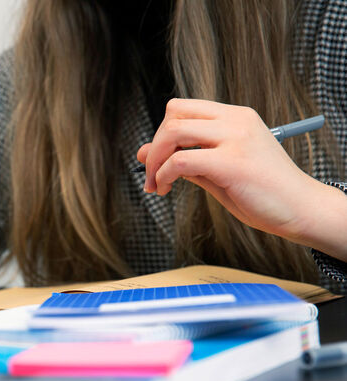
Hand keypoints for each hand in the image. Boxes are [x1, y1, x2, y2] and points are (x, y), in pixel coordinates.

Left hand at [136, 98, 326, 242]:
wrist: (300, 209)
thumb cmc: (260, 192)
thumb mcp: (215, 170)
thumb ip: (183, 157)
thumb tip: (142, 153)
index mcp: (235, 117)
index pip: (182, 109)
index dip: (161, 134)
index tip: (157, 161)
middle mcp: (236, 120)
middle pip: (174, 114)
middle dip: (154, 145)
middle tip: (152, 175)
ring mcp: (236, 138)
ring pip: (174, 132)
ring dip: (155, 160)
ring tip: (156, 184)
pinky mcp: (233, 162)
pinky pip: (181, 160)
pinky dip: (165, 174)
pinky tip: (166, 188)